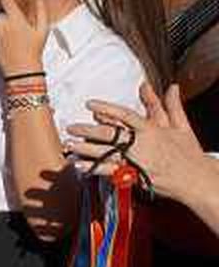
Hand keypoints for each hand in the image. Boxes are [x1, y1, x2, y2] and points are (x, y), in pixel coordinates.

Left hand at [0, 0, 48, 76]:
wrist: (21, 68)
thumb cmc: (32, 51)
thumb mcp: (43, 29)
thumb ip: (42, 10)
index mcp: (14, 18)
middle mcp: (1, 23)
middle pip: (2, 10)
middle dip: (8, 13)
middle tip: (18, 22)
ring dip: (3, 22)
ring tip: (14, 33)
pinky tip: (8, 38)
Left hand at [66, 83, 206, 190]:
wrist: (197, 180)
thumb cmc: (188, 153)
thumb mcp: (181, 126)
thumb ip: (170, 105)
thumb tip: (171, 86)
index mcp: (151, 130)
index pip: (125, 115)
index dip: (106, 108)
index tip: (89, 103)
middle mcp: (141, 145)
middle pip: (110, 135)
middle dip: (87, 130)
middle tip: (70, 127)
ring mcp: (137, 162)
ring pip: (106, 154)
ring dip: (86, 150)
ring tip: (70, 146)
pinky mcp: (135, 177)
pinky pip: (110, 172)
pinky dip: (94, 169)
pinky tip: (81, 166)